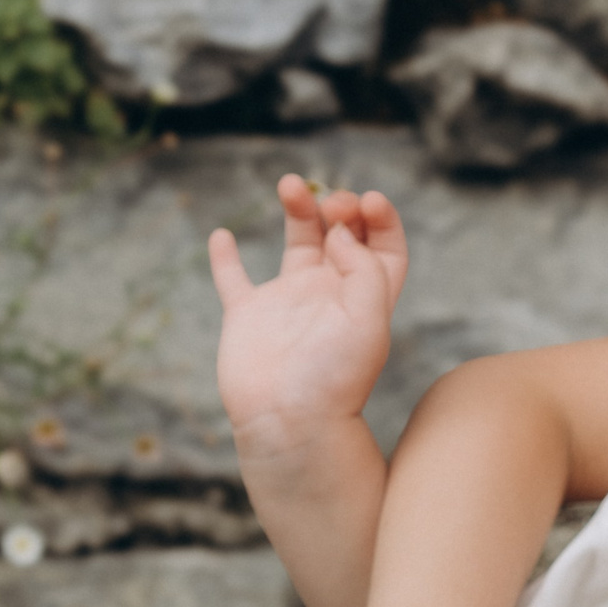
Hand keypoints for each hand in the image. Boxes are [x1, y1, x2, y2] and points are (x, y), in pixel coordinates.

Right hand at [210, 175, 407, 442]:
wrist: (289, 423)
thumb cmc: (335, 380)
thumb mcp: (368, 321)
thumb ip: (363, 269)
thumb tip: (341, 232)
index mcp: (367, 299)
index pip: (384, 248)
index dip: (381, 218)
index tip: (367, 200)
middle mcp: (331, 296)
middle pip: (343, 236)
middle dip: (339, 207)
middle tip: (330, 202)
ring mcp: (288, 305)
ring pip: (298, 244)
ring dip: (298, 210)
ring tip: (290, 183)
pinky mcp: (248, 317)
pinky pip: (234, 279)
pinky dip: (225, 257)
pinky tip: (223, 234)